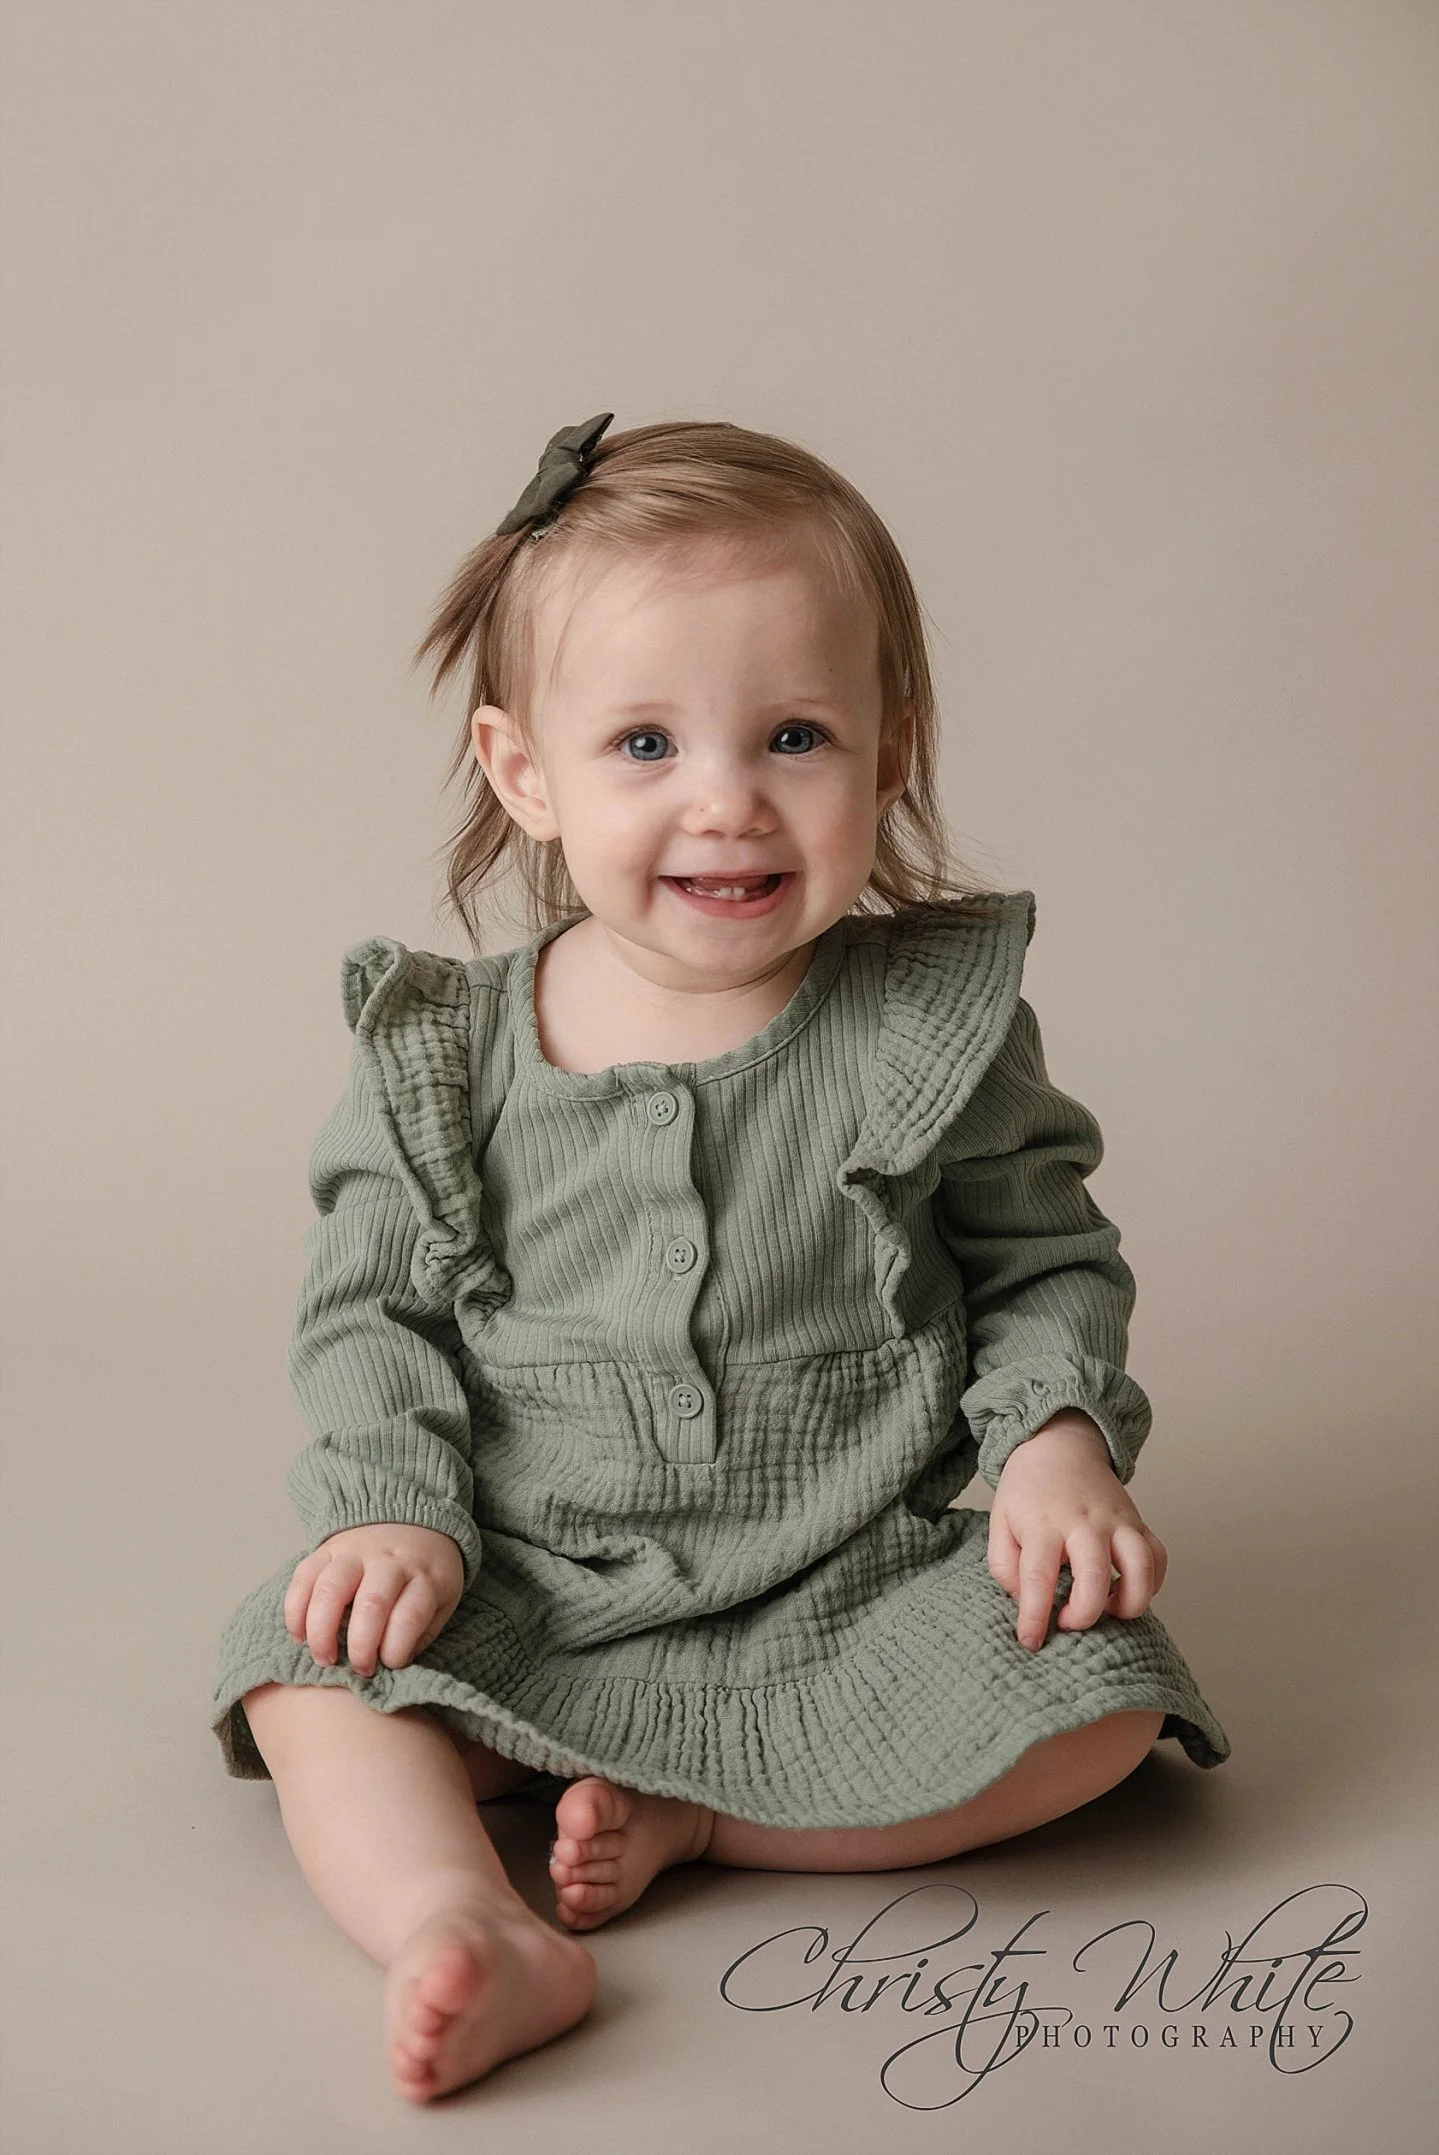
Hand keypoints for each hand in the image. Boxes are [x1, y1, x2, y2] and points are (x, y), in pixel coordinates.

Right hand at [284, 1523, 464, 1676]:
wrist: (412, 1520)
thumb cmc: (425, 1573)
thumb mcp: (442, 1599)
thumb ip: (421, 1632)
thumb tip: (393, 1664)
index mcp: (424, 1577)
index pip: (409, 1616)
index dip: (396, 1650)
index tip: (388, 1665)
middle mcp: (390, 1561)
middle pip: (371, 1603)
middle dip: (360, 1646)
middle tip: (358, 1669)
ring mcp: (356, 1551)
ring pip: (331, 1588)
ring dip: (322, 1631)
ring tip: (325, 1658)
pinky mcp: (327, 1548)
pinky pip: (304, 1576)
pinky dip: (296, 1610)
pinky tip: (300, 1635)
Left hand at [988, 1412, 1167, 1651]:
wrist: (1058, 1446)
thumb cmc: (1027, 1492)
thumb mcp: (999, 1524)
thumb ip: (1006, 1568)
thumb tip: (1029, 1603)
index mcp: (1043, 1525)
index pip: (1038, 1579)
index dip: (1034, 1618)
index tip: (1030, 1642)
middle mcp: (1085, 1523)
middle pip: (1094, 1578)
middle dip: (1083, 1615)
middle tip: (1068, 1621)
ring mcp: (1117, 1521)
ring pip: (1141, 1568)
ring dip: (1129, 1603)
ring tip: (1107, 1609)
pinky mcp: (1138, 1522)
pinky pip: (1159, 1558)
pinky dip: (1151, 1584)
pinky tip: (1128, 1591)